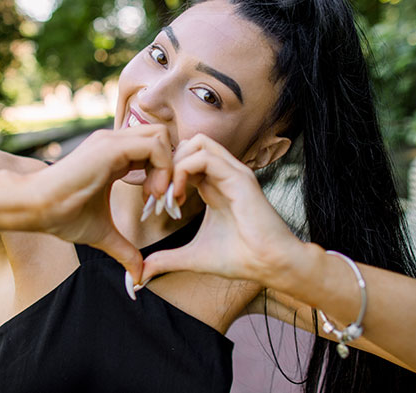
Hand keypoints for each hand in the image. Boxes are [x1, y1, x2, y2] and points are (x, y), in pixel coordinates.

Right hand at [26, 126, 173, 281]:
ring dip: (169, 167)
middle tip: (164, 198)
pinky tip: (151, 193)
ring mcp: (112, 141)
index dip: (165, 174)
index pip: (155, 150)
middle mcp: (115, 143)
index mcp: (115, 156)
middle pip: (163, 137)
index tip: (161, 203)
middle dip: (173, 166)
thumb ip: (124, 250)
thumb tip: (138, 276)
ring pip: (162, 136)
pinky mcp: (110, 147)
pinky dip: (162, 167)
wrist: (35, 208)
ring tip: (157, 196)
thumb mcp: (103, 234)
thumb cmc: (63, 216)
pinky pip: (154, 145)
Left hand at [140, 133, 304, 285]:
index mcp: (214, 185)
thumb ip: (167, 259)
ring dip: (173, 165)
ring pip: (195, 143)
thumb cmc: (240, 259)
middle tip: (154, 197)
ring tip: (165, 196)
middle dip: (164, 166)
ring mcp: (233, 172)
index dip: (162, 176)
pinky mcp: (239, 177)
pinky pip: (204, 157)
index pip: (183, 160)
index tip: (152, 204)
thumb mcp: (193, 257)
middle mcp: (224, 174)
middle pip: (187, 145)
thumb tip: (143, 273)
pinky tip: (177, 197)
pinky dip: (183, 171)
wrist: (272, 266)